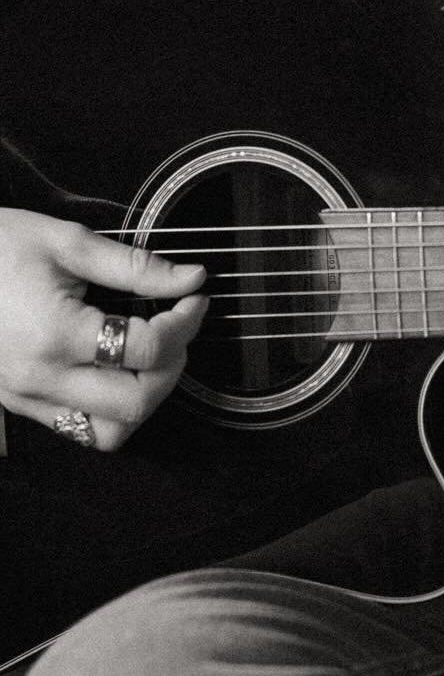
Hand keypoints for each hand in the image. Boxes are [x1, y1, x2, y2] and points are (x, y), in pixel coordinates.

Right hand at [0, 207, 206, 449]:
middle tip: (177, 327)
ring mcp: (26, 397)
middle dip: (174, 364)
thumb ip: (136, 266)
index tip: (194, 297)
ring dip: (145, 399)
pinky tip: (118, 371)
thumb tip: (191, 278)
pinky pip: (79, 430)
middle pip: (137, 402)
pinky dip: (112, 410)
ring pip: (110, 433)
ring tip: (150, 354)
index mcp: (53, 334)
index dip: (186, 322)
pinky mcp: (19, 403)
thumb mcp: (66, 242)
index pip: (147, 349)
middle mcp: (39, 378)